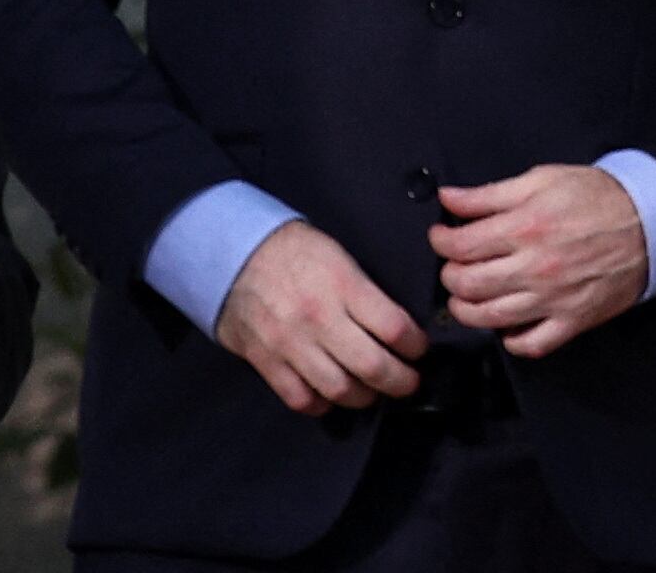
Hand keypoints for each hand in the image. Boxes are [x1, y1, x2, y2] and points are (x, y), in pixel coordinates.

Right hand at [214, 220, 428, 415]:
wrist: (235, 252)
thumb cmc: (298, 251)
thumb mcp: (341, 257)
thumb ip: (366, 293)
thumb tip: (397, 326)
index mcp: (344, 286)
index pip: (394, 327)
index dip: (416, 345)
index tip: (420, 349)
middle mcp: (319, 319)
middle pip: (371, 366)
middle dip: (401, 381)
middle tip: (410, 382)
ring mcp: (290, 344)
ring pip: (338, 389)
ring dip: (364, 398)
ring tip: (374, 392)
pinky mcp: (265, 361)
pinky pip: (299, 397)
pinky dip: (321, 404)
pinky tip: (332, 397)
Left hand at [431, 164, 647, 357]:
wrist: (651, 221)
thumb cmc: (599, 198)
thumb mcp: (543, 179)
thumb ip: (490, 193)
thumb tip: (449, 199)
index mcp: (526, 227)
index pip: (460, 245)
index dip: (440, 240)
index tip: (441, 237)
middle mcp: (536, 267)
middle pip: (467, 285)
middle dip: (449, 275)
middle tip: (455, 266)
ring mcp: (554, 298)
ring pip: (489, 318)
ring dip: (467, 309)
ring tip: (469, 295)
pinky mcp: (572, 320)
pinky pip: (530, 344)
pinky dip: (511, 340)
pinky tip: (507, 324)